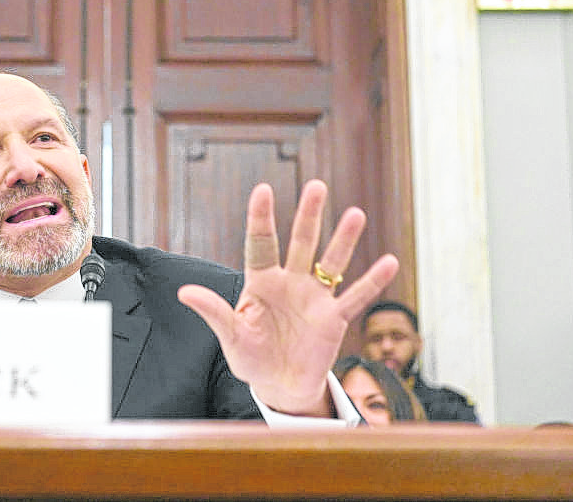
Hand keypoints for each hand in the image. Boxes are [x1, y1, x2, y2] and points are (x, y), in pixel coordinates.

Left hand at [177, 179, 398, 416]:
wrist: (279, 385)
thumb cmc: (251, 357)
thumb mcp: (230, 335)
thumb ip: (213, 311)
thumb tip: (184, 292)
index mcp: (261, 281)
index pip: (261, 243)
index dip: (261, 217)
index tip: (263, 190)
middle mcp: (290, 282)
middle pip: (300, 242)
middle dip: (308, 215)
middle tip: (317, 186)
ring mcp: (314, 297)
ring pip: (331, 262)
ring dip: (343, 239)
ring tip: (355, 214)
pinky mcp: (334, 318)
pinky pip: (355, 297)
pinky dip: (372, 281)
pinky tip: (389, 262)